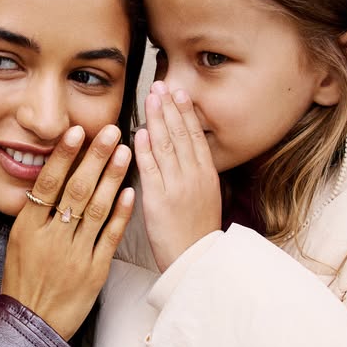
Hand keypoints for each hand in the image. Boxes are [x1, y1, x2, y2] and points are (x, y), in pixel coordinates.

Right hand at [1, 124, 133, 340]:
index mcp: (28, 229)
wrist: (31, 326)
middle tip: (110, 130)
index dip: (64, 156)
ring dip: (112, 178)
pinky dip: (121, 214)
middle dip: (95, 158)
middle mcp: (51, 238)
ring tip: (124, 151)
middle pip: (76, 190)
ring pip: (96, 209)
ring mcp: (74, 254)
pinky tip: (130, 191)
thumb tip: (48, 180)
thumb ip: (33, 215)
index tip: (76, 131)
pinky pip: (110, 237)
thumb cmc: (23, 283)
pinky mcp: (94, 271)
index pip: (48, 184)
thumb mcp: (17, 245)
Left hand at [134, 81, 220, 271]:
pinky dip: (146, 149)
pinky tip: (140, 131)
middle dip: (170, 107)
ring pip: (167, 146)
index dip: (186, 112)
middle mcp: (193, 177)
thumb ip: (195, 172)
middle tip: (161, 84)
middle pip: (181, 134)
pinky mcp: (158, 201)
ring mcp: (176, 187)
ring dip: (158, 119)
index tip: (178, 92)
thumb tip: (184, 149)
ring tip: (150, 98)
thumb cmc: (197, 232)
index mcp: (206, 175)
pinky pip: (151, 170)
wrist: (197, 261)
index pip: (195, 135)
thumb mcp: (205, 197)